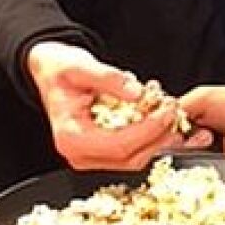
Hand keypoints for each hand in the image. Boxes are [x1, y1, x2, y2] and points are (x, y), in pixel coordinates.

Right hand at [26, 41, 210, 168]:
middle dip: (158, 135)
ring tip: (169, 111)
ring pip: (134, 158)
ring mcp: (90, 157)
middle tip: (174, 109)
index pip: (119, 144)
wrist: (50, 71)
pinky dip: (150, 137)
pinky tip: (162, 118)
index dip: (149, 129)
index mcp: (71, 137)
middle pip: (130, 158)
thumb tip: (137, 92)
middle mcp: (79, 154)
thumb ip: (109, 78)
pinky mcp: (102, 152)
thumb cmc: (59, 69)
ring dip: (157, 137)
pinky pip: (132, 151)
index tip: (168, 110)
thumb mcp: (80, 65)